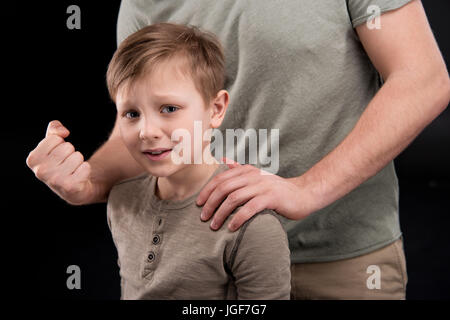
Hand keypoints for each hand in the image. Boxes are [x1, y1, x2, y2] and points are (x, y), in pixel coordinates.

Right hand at [26, 120, 93, 204]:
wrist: (73, 187)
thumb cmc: (60, 161)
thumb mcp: (53, 142)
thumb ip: (54, 129)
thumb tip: (64, 132)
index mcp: (33, 159)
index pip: (55, 138)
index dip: (60, 143)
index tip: (57, 155)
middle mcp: (41, 171)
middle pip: (67, 147)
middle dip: (70, 152)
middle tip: (66, 163)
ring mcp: (55, 180)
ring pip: (78, 156)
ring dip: (78, 161)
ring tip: (72, 170)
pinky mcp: (70, 186)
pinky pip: (86, 167)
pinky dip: (86, 169)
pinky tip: (79, 176)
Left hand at [196, 157, 312, 230]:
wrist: (303, 194)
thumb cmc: (277, 189)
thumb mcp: (257, 176)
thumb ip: (239, 168)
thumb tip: (223, 160)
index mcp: (247, 170)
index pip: (220, 178)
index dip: (207, 191)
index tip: (198, 204)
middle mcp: (253, 176)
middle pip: (224, 188)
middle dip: (210, 203)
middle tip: (203, 217)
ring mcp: (262, 186)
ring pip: (234, 198)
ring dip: (221, 213)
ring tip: (213, 225)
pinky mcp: (271, 198)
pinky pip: (249, 208)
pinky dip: (238, 218)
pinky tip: (231, 228)